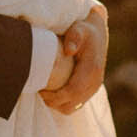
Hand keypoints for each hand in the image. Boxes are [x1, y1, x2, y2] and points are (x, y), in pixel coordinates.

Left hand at [40, 1, 108, 115]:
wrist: (97, 33)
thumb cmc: (84, 30)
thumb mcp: (79, 29)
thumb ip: (74, 37)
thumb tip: (69, 50)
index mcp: (92, 70)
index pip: (72, 91)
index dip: (55, 96)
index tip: (41, 90)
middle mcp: (95, 82)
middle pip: (71, 103)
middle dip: (53, 102)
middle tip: (39, 92)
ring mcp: (94, 88)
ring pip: (73, 107)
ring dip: (57, 104)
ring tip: (45, 93)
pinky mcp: (90, 91)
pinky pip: (75, 105)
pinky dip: (63, 103)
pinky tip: (53, 93)